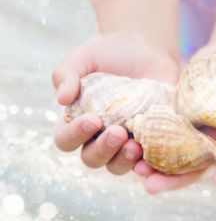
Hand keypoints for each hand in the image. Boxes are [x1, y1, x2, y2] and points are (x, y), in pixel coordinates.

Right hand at [52, 31, 177, 174]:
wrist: (147, 52)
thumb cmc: (110, 55)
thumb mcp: (84, 57)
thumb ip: (66, 74)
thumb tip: (61, 100)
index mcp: (77, 122)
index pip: (66, 140)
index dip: (75, 135)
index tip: (92, 119)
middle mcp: (98, 138)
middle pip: (91, 159)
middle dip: (103, 149)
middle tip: (118, 131)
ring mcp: (123, 144)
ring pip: (116, 167)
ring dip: (123, 161)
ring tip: (134, 145)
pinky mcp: (147, 145)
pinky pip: (145, 165)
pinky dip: (146, 168)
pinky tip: (149, 163)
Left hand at [135, 39, 215, 193]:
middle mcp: (214, 142)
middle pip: (195, 170)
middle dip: (173, 181)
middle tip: (151, 188)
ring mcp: (192, 134)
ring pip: (172, 159)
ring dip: (152, 168)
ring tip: (133, 169)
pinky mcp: (175, 121)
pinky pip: (159, 137)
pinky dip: (144, 144)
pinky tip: (126, 145)